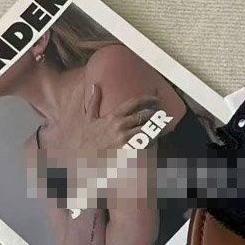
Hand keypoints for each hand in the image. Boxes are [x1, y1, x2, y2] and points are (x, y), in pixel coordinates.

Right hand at [41, 84, 158, 154]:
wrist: (83, 158)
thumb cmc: (88, 139)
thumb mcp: (89, 119)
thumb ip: (94, 101)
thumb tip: (95, 85)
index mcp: (113, 116)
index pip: (134, 103)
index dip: (148, 98)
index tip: (156, 98)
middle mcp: (120, 126)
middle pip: (145, 115)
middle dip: (155, 114)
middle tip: (161, 114)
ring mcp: (125, 139)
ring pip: (148, 130)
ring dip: (156, 128)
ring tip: (161, 127)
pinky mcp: (129, 151)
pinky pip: (146, 145)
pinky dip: (152, 142)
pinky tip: (155, 141)